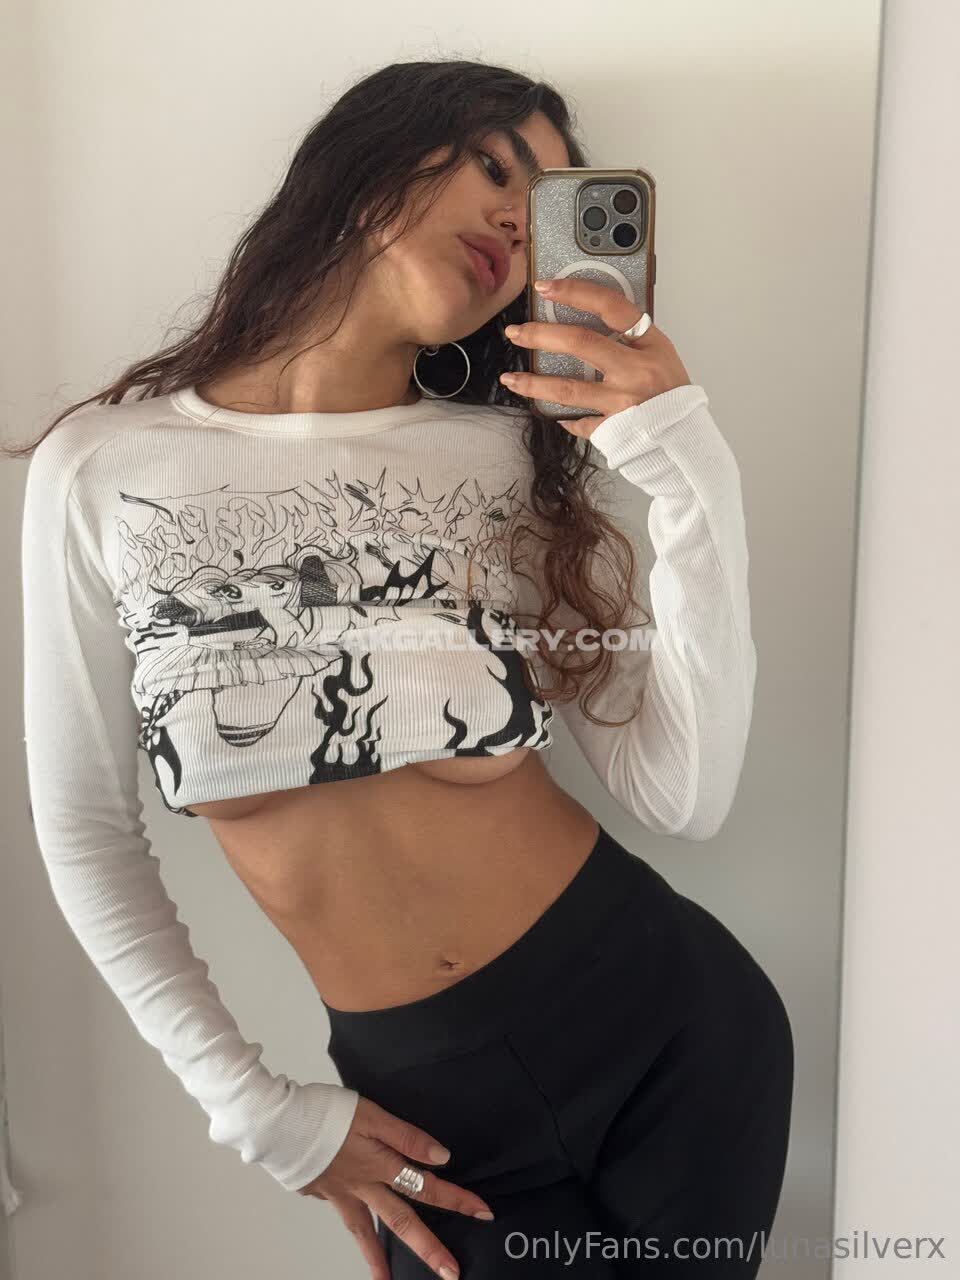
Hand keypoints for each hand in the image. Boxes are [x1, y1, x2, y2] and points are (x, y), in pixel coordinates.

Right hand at [295, 1095, 492, 1279]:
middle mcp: (364, 1187)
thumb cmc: (323, 1113)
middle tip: (452, 1274)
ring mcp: (340, 1194)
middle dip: (429, 1249)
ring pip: (366, 1231)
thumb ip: (406, 1136)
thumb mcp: (371, 1114)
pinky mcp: (320, 1193)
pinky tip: (351, 1225)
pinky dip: (349, 1223)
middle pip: (403, 1221)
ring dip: (380, 1259)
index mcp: (380, 1166)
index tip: (482, 1213)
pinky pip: (341, 1213)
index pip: (427, 1186)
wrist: (275, 1124)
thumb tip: (441, 1157)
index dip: (456, 1198)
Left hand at [500, 275, 691, 437]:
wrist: (687, 437)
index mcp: (649, 345)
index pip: (609, 306)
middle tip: (516, 332)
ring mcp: (622, 403)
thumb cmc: (672, 393)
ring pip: (566, 390)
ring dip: (533, 384)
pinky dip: (565, 419)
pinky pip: (579, 423)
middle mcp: (634, 372)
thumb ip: (630, 337)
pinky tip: (551, 413)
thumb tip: (588, 318)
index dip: (575, 292)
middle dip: (540, 334)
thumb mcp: (661, 354)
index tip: (545, 287)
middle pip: (579, 343)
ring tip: (511, 379)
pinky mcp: (613, 430)